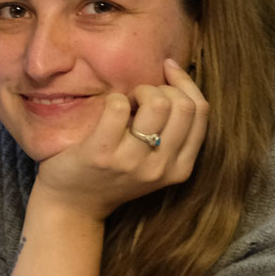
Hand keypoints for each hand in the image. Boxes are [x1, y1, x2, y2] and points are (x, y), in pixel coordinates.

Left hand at [33, 59, 208, 220]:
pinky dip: (113, 98)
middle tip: (141, 94)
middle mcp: (161, 167)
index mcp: (180, 168)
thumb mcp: (153, 163)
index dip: (187, 83)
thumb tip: (176, 79)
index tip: (169, 70)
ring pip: (157, 104)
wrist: (73, 206)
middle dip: (162, 87)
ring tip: (126, 100)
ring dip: (140, 90)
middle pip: (182, 105)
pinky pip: (117, 107)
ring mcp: (132, 162)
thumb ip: (171, 134)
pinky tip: (106, 108)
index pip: (201, 112)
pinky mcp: (101, 154)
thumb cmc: (113, 176)